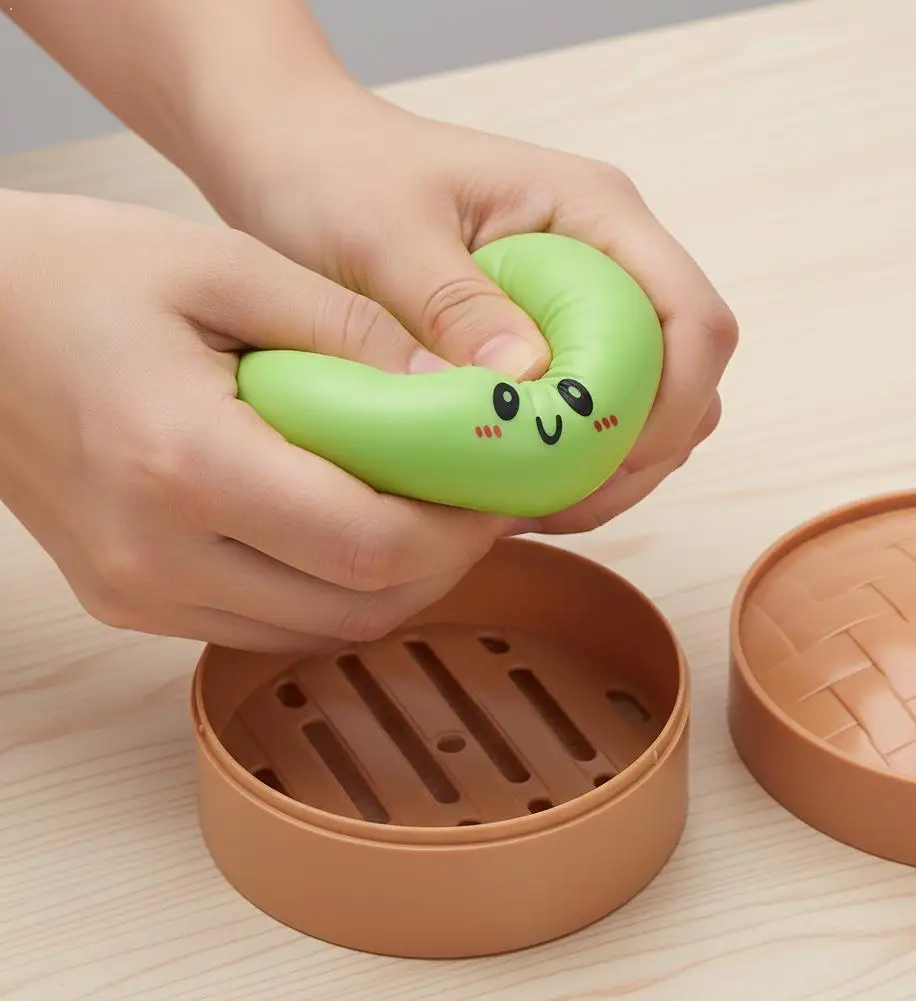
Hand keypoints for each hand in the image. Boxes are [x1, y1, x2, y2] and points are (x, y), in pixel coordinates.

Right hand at [0, 189, 507, 650]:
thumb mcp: (226, 266)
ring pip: (321, 631)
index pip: (370, 545)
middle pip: (358, 607)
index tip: (498, 481)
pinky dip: (332, 589)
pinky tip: (349, 526)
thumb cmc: (80, 277)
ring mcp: (140, 594)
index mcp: (184, 464)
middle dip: (444, 559)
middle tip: (477, 496)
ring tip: (424, 507)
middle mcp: (157, 556)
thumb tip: (456, 393)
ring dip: (393, 580)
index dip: (460, 527)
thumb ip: (352, 331)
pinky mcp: (133, 602)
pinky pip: (270, 625)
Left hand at [204, 87, 738, 533]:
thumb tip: (528, 375)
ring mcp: (581, 301)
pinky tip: (509, 484)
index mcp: (594, 214)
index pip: (696, 322)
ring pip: (646, 408)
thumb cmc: (338, 173)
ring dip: (604, 467)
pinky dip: (567, 461)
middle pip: (684, 379)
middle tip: (551, 503)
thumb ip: (454, 303)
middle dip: (637, 454)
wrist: (299, 157)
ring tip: (524, 501)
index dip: (672, 408)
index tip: (598, 464)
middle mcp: (607, 258)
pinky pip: (590, 413)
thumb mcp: (385, 235)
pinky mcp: (546, 336)